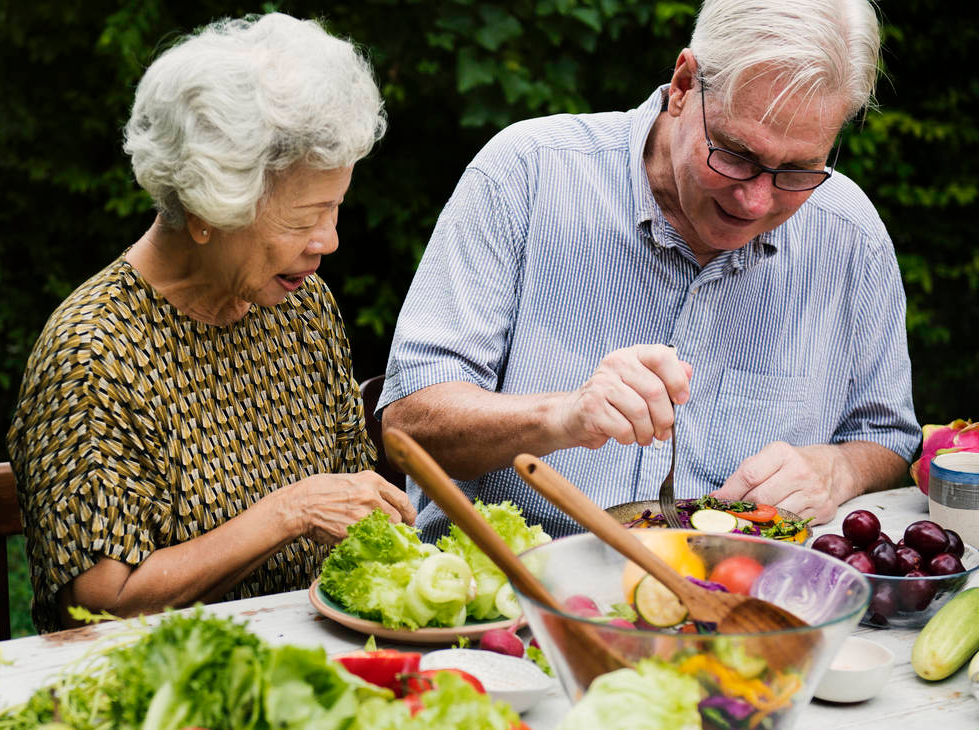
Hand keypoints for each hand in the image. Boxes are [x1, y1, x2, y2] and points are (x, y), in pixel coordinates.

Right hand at [287, 471, 416, 543]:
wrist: (300, 504)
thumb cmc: (322, 491)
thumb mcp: (351, 481)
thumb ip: (371, 491)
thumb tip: (388, 506)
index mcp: (373, 481)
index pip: (402, 500)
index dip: (409, 513)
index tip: (409, 521)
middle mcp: (371, 496)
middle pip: (398, 518)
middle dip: (398, 528)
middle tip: (395, 535)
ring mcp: (363, 515)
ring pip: (386, 531)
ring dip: (384, 537)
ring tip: (376, 539)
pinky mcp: (354, 532)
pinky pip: (369, 541)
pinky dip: (369, 545)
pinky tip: (362, 543)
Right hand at [553, 344, 691, 448]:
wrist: (574, 414)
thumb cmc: (614, 401)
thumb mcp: (640, 384)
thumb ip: (666, 377)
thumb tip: (688, 370)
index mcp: (631, 355)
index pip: (661, 356)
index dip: (677, 380)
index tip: (681, 400)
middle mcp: (615, 364)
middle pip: (654, 391)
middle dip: (664, 418)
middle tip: (664, 431)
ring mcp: (601, 385)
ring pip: (640, 412)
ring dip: (647, 432)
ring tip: (645, 436)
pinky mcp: (592, 407)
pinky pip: (624, 428)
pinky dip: (630, 438)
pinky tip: (627, 436)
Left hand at [712, 442, 851, 524]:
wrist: (835, 468)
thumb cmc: (794, 463)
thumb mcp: (770, 458)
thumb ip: (745, 475)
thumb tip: (718, 496)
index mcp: (782, 453)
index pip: (749, 475)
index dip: (730, 491)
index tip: (718, 501)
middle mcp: (800, 471)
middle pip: (760, 498)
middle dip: (742, 508)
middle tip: (732, 513)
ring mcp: (813, 492)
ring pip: (775, 514)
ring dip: (758, 520)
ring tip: (749, 519)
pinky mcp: (822, 510)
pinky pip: (791, 525)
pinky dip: (776, 526)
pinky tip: (770, 523)